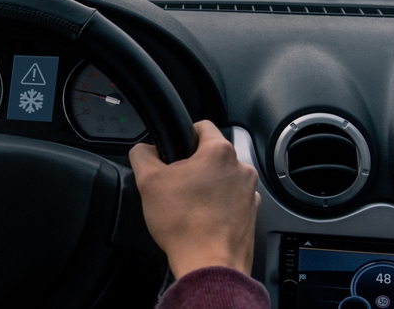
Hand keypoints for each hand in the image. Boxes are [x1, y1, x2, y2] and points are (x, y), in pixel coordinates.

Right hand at [129, 120, 259, 277]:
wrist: (209, 266)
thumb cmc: (184, 225)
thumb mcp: (148, 181)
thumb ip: (142, 154)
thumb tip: (143, 149)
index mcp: (220, 152)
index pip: (202, 126)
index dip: (182, 135)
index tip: (173, 151)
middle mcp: (241, 169)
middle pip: (212, 155)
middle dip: (193, 166)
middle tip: (175, 184)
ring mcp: (250, 193)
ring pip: (222, 179)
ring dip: (207, 186)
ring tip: (188, 205)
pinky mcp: (252, 215)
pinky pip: (231, 201)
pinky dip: (218, 206)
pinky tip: (201, 220)